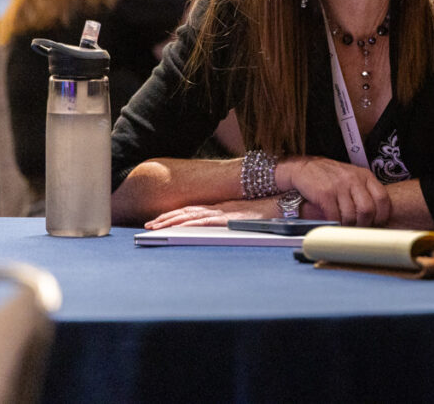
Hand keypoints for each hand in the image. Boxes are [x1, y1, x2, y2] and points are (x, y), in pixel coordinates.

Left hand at [144, 198, 274, 228]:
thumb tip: (227, 229)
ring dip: (171, 221)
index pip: (193, 211)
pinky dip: (188, 224)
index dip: (175, 215)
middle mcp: (219, 209)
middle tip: (149, 225)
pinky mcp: (227, 218)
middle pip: (187, 212)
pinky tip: (177, 227)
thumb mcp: (248, 219)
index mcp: (222, 209)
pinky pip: (203, 221)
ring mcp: (223, 213)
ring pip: (191, 216)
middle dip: (166, 218)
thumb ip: (236, 222)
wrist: (284, 204)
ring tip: (155, 226)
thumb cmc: (270, 212)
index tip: (160, 220)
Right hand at [281, 156, 390, 226]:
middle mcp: (354, 179)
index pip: (382, 198)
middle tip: (359, 228)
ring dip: (348, 226)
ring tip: (345, 227)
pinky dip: (335, 224)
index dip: (382, 215)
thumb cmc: (329, 176)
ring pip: (351, 216)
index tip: (377, 223)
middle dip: (364, 224)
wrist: (303, 168)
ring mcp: (339, 186)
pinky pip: (335, 216)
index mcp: (364, 175)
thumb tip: (375, 214)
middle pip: (368, 210)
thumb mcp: (352, 177)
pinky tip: (334, 223)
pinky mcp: (325, 194)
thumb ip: (364, 191)